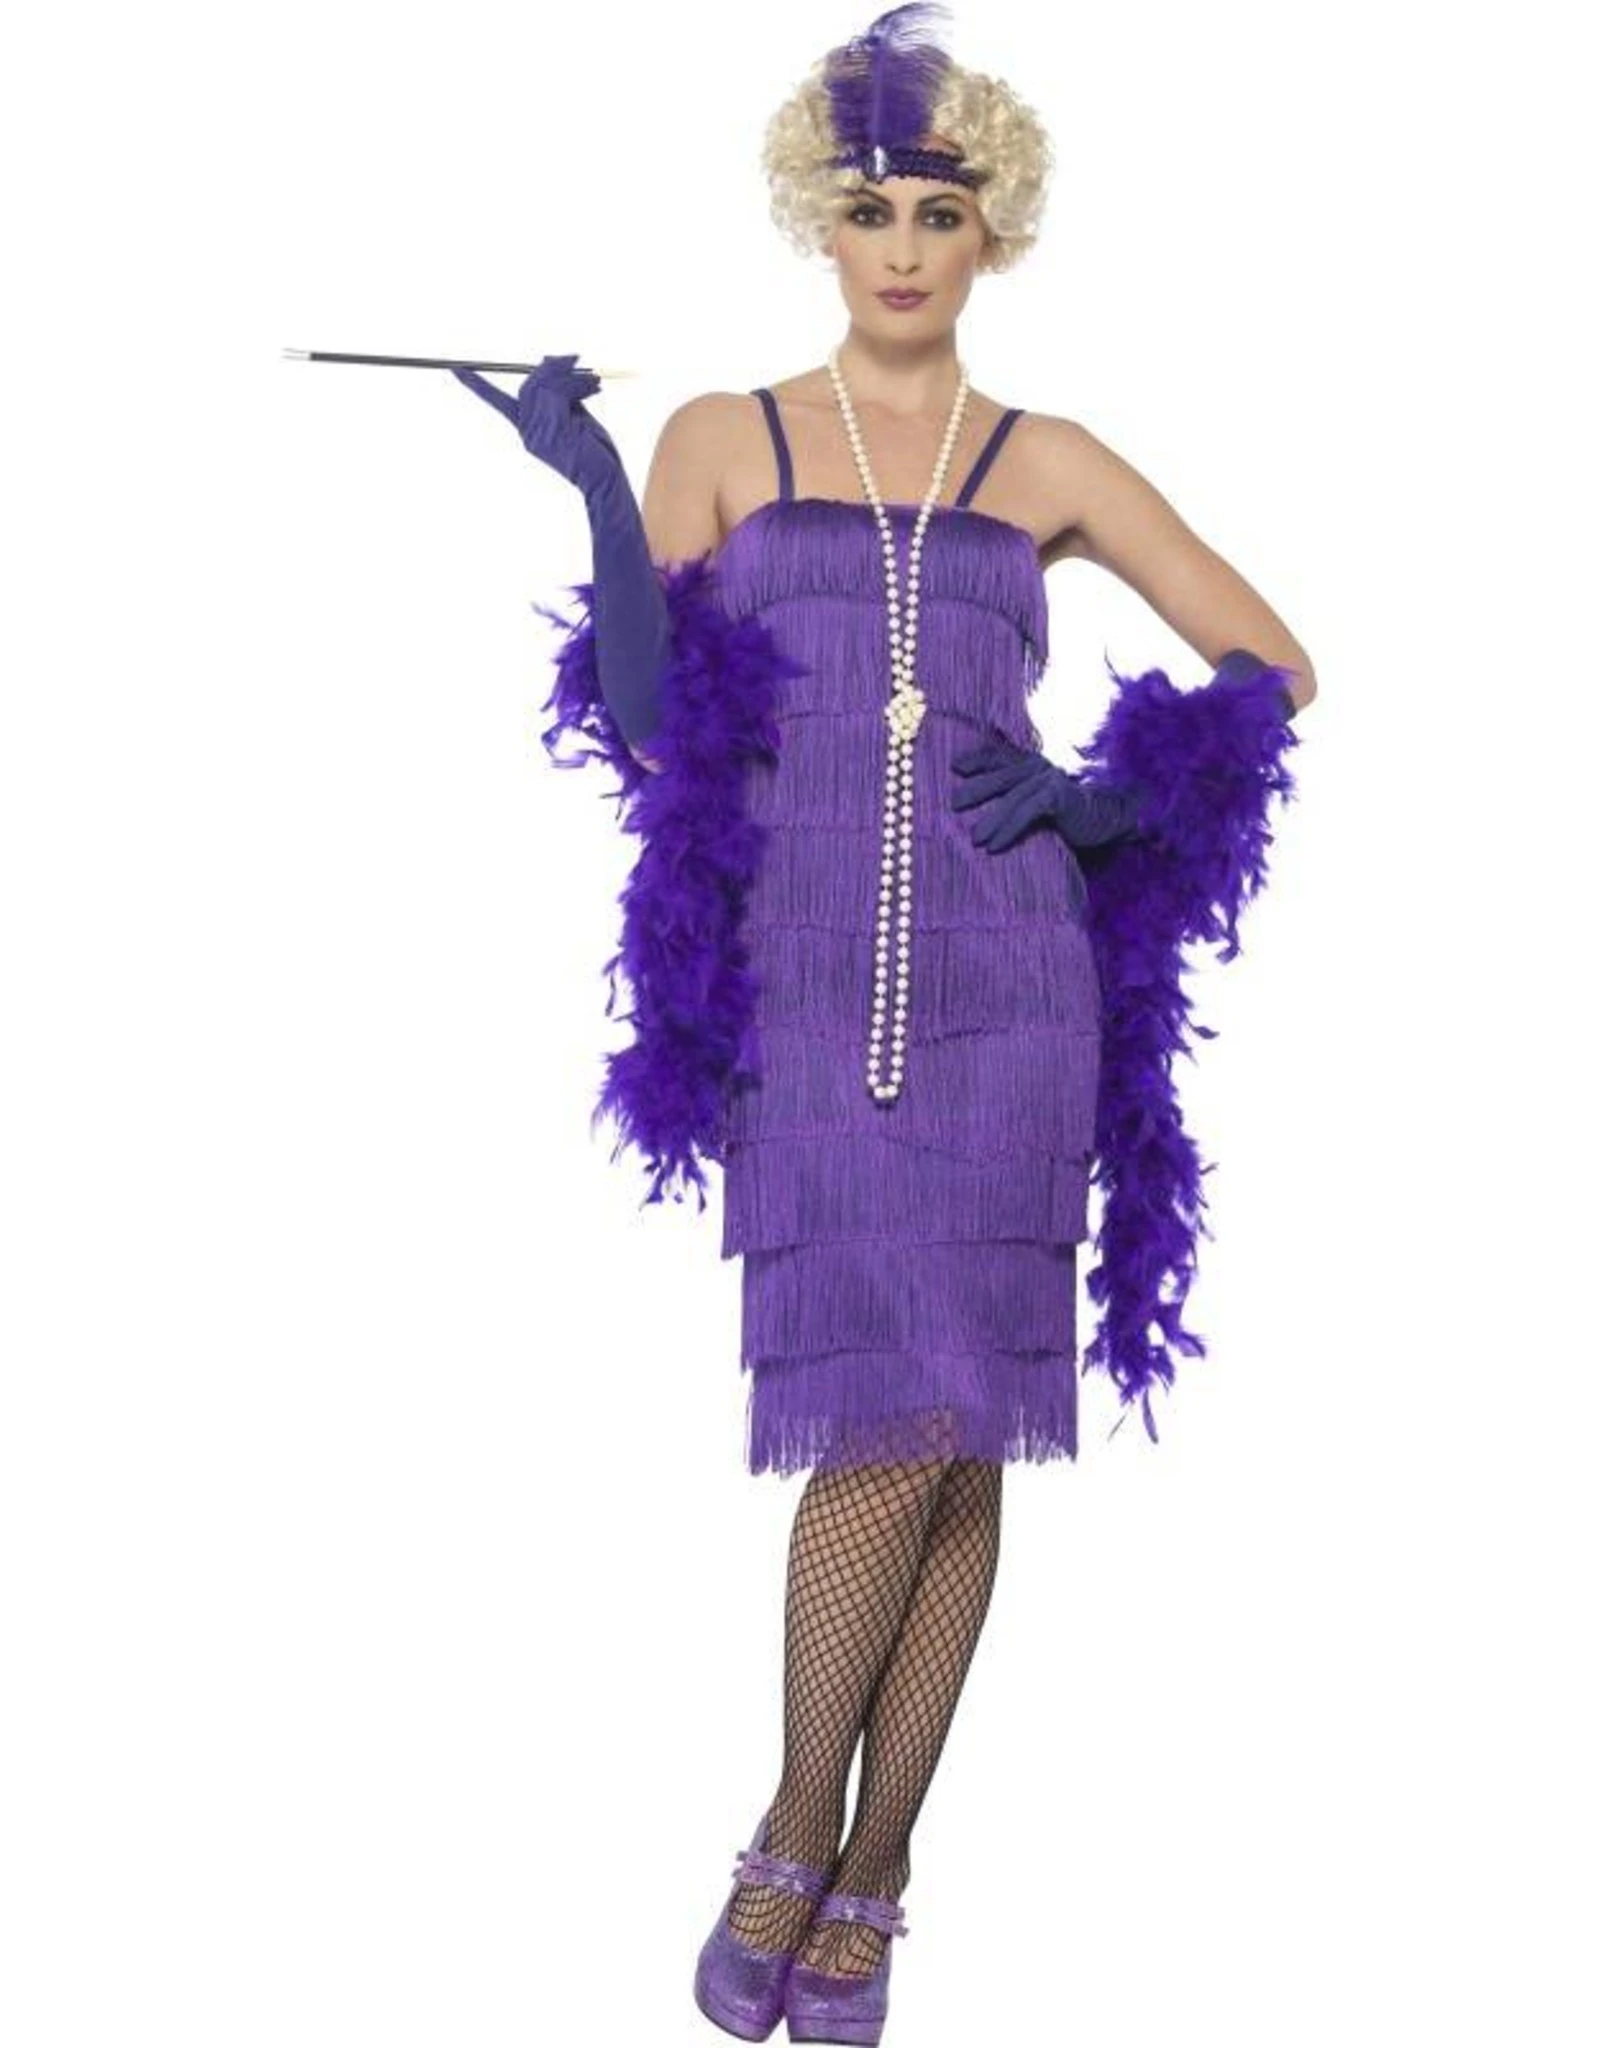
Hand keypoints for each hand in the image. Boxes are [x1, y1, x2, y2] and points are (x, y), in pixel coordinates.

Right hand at [453, 352, 623, 500]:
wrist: (605, 480)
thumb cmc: (594, 451)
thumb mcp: (574, 413)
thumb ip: (559, 390)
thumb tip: (548, 359)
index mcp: (527, 429)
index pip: (496, 401)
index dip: (476, 385)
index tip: (455, 370)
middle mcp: (527, 432)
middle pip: (528, 385)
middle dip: (553, 368)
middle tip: (579, 361)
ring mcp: (538, 433)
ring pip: (546, 387)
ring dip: (572, 377)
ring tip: (595, 382)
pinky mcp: (553, 431)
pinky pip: (558, 394)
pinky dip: (577, 385)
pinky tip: (593, 390)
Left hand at [950, 733, 1143, 852]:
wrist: (1110, 819)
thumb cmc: (1072, 815)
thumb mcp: (1040, 804)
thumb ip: (1018, 799)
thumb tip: (981, 811)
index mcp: (1034, 764)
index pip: (1002, 756)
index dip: (979, 758)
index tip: (956, 766)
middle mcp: (1041, 766)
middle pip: (1003, 776)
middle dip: (977, 788)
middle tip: (954, 804)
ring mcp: (1052, 778)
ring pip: (1014, 797)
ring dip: (992, 819)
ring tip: (974, 839)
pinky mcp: (1060, 795)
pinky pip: (1028, 811)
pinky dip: (1009, 828)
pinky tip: (994, 846)